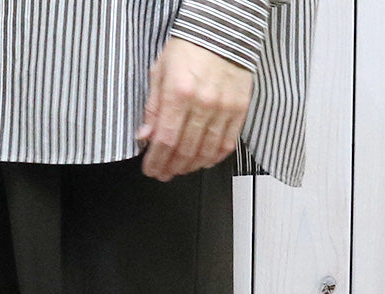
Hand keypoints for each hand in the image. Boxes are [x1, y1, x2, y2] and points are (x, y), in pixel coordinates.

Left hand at [138, 38, 253, 181]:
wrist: (222, 30)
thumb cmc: (188, 49)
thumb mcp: (160, 72)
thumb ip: (153, 107)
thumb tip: (145, 136)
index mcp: (179, 93)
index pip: (165, 139)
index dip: (156, 160)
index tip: (150, 169)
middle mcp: (203, 104)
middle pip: (184, 150)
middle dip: (170, 167)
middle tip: (163, 173)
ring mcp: (223, 108)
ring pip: (205, 152)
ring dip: (190, 166)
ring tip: (180, 169)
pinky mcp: (239, 109)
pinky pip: (226, 144)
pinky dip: (213, 158)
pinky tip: (202, 161)